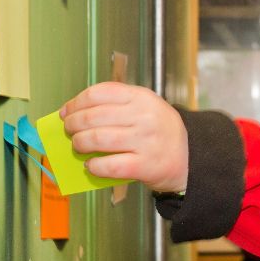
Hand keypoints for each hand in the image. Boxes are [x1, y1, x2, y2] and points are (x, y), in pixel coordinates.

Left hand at [59, 85, 188, 191]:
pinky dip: (94, 166)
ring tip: (79, 147)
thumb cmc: (161, 133)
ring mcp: (146, 142)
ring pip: (97, 139)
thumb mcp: (146, 108)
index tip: (67, 112)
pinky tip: (92, 165)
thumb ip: (117, 105)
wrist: (192, 160)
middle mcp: (145, 117)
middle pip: (93, 117)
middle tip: (70, 132)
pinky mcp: (145, 166)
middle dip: (73, 125)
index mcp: (142, 98)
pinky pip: (109, 165)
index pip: (98, 93)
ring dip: (80, 144)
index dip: (76, 103)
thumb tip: (75, 113)